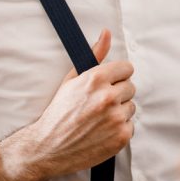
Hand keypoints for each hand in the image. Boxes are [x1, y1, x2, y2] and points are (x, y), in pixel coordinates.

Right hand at [0, 29, 135, 180]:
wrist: (48, 147)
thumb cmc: (59, 113)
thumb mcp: (72, 79)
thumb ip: (94, 55)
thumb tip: (107, 33)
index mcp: (96, 79)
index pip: (127, 68)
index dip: (116, 77)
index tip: (107, 85)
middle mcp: (108, 97)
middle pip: (130, 87)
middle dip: (117, 94)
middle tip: (98, 105)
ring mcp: (116, 118)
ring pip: (131, 107)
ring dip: (119, 112)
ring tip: (99, 119)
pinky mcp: (121, 136)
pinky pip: (130, 126)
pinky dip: (119, 130)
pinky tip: (102, 131)